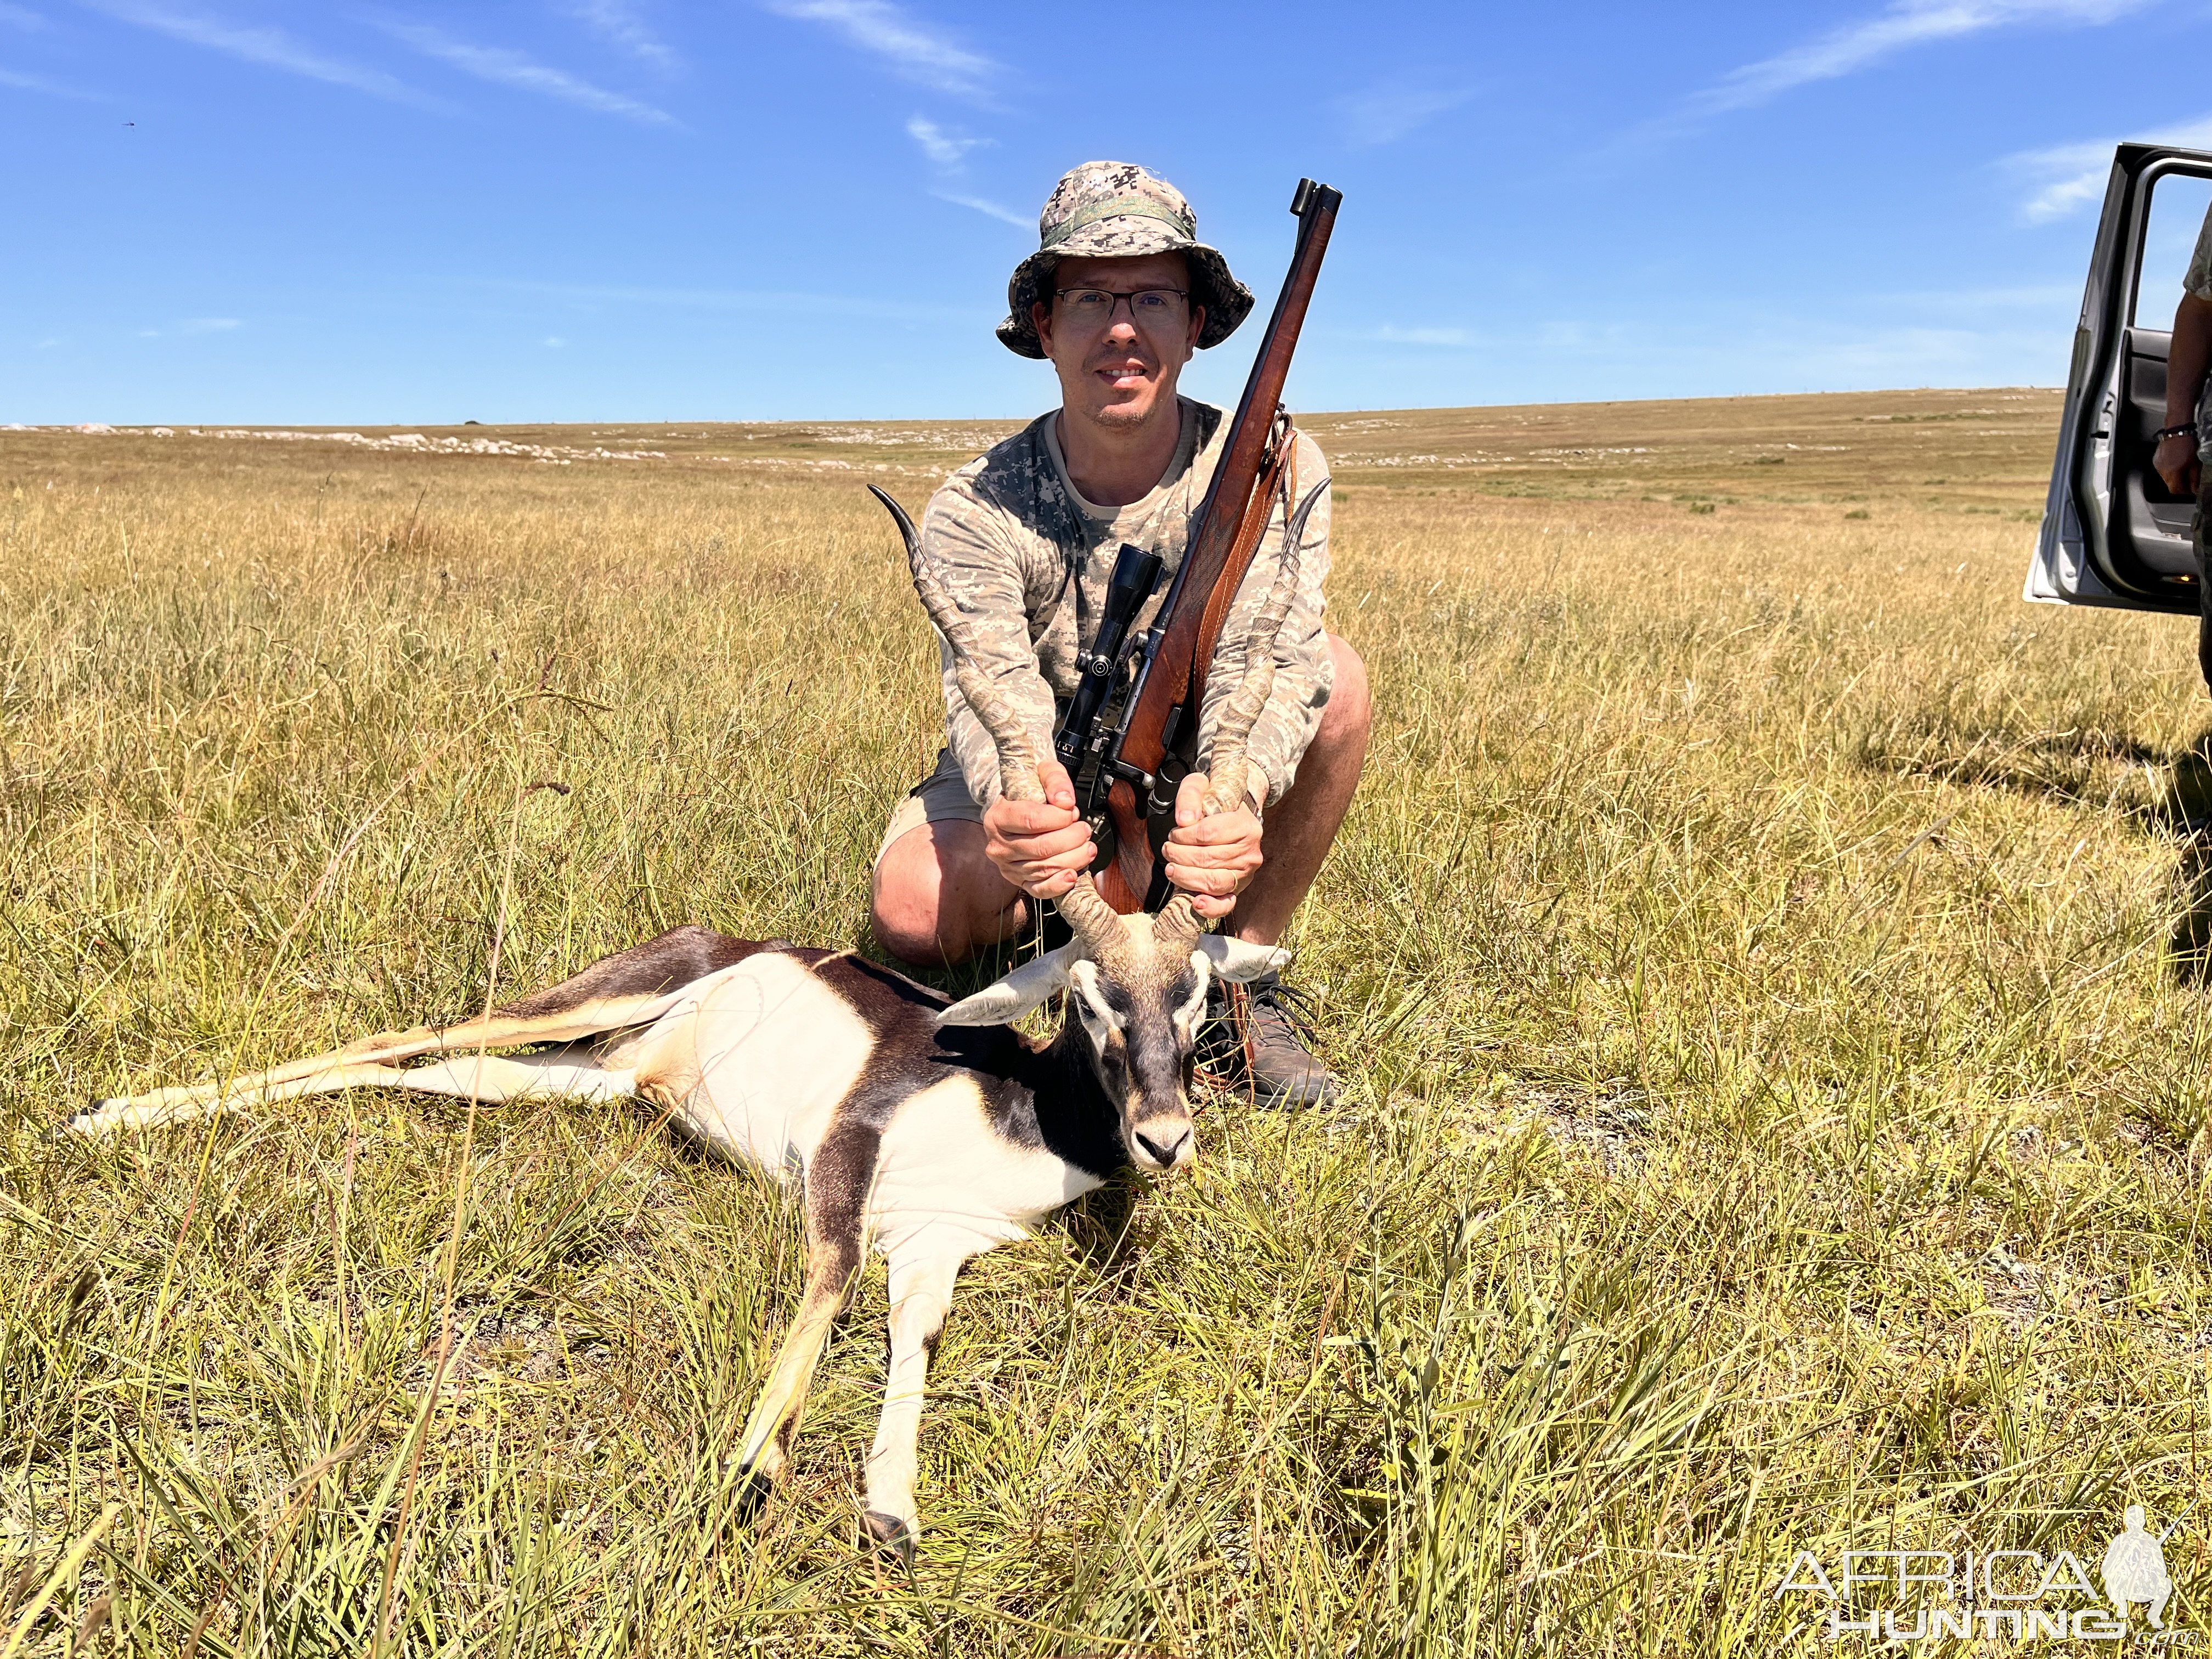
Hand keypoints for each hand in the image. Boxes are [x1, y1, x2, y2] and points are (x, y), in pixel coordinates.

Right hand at [981, 757, 1094, 900]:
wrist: (1018, 807)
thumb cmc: (1030, 792)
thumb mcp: (1041, 773)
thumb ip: (1054, 781)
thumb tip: (1065, 800)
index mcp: (997, 817)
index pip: (1030, 821)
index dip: (1058, 818)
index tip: (1072, 811)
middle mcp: (998, 845)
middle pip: (1041, 847)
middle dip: (1071, 839)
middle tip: (1084, 829)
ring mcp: (1008, 866)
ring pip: (1045, 869)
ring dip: (1074, 858)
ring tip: (1087, 846)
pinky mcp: (1019, 881)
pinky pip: (1039, 890)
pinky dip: (1059, 885)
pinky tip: (1073, 874)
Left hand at [1163, 770, 1263, 919]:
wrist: (1234, 814)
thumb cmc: (1217, 802)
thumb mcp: (1202, 786)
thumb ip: (1191, 796)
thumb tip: (1184, 820)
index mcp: (1247, 826)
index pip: (1208, 834)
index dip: (1183, 835)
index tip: (1175, 832)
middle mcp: (1251, 852)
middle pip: (1208, 859)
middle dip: (1179, 855)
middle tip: (1168, 849)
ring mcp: (1246, 873)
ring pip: (1214, 882)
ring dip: (1186, 877)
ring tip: (1171, 868)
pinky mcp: (1238, 888)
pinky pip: (1226, 903)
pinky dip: (1210, 907)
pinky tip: (1196, 902)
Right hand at [2156, 431, 2202, 497]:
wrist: (2177, 432)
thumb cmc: (2187, 444)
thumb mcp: (2195, 463)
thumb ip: (2194, 478)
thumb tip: (2194, 489)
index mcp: (2173, 473)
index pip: (2175, 490)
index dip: (2183, 491)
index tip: (2190, 489)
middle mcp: (2163, 471)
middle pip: (2170, 485)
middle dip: (2179, 483)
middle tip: (2188, 479)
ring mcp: (2158, 466)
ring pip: (2166, 478)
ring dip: (2174, 476)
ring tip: (2182, 468)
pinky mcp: (2156, 461)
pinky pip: (2162, 470)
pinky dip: (2169, 469)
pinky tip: (2175, 462)